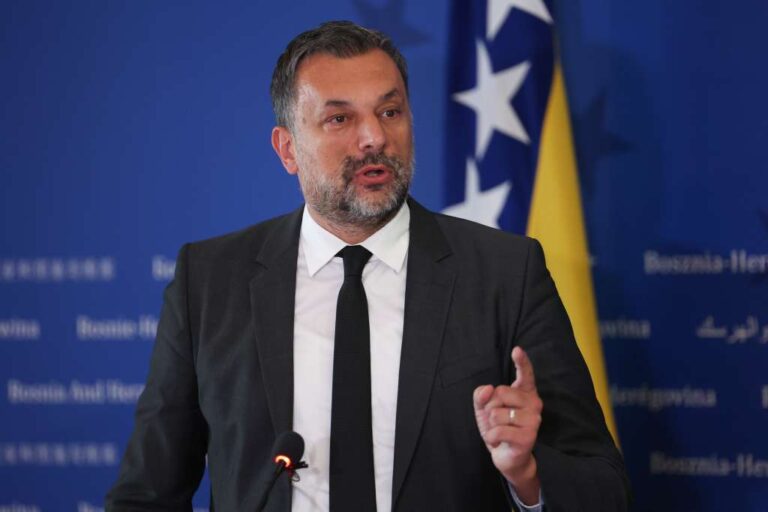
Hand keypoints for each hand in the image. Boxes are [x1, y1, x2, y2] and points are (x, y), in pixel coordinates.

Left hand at [473, 346, 541, 504]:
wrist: (506, 456)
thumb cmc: (498, 428)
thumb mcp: (484, 409)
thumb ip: (481, 395)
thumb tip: (488, 389)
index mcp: (524, 393)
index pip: (525, 374)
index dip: (522, 362)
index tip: (517, 350)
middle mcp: (534, 404)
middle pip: (500, 392)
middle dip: (490, 407)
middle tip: (497, 420)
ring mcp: (534, 420)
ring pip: (496, 413)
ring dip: (491, 425)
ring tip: (500, 432)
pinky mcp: (528, 437)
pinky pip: (497, 431)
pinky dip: (491, 437)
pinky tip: (499, 442)